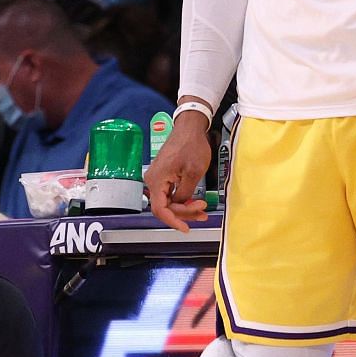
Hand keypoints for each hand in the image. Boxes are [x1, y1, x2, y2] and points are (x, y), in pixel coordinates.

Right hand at [148, 110, 211, 232]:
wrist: (189, 128)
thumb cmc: (191, 145)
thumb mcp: (193, 173)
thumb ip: (186, 194)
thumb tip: (183, 205)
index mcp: (156, 181)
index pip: (160, 210)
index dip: (173, 221)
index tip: (185, 228)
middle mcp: (152, 181)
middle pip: (165, 207)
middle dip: (184, 213)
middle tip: (203, 212)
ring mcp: (157, 178)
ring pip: (169, 201)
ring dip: (185, 207)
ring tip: (202, 208)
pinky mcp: (163, 176)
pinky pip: (170, 193)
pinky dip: (183, 199)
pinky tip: (195, 202)